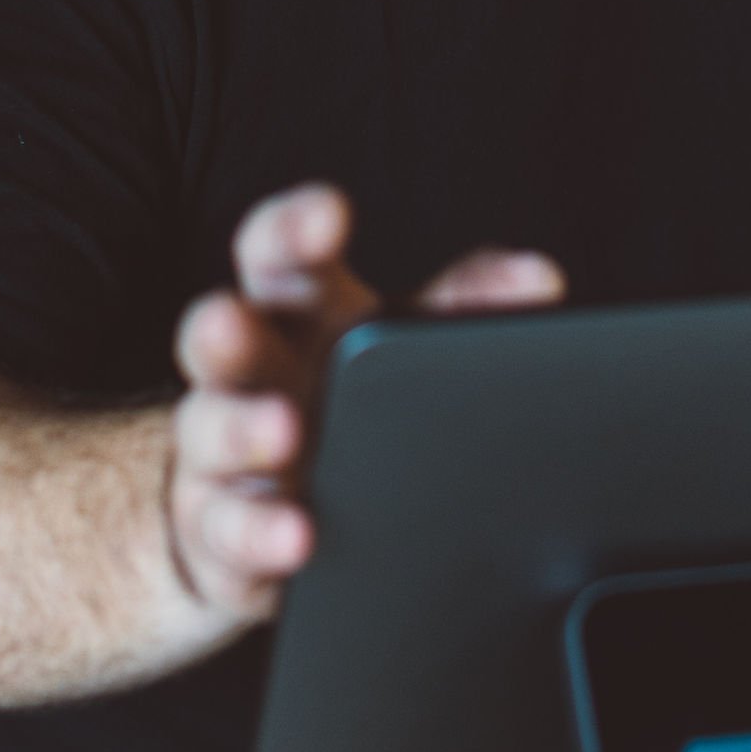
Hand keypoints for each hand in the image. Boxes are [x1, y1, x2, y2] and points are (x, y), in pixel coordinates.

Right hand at [164, 183, 562, 640]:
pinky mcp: (222, 531)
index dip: (294, 228)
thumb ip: (464, 303)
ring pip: (210, 432)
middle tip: (230, 321)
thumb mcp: (403, 339)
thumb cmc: (348, 397)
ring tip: (283, 432)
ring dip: (240, 431)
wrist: (285, 507)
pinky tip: (294, 536)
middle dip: (222, 328)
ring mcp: (224, 454)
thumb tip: (540, 277)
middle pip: (219, 335)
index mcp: (297, 316)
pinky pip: (228, 532)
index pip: (278, 256)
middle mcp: (249, 375)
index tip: (330, 215)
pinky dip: (259, 533)